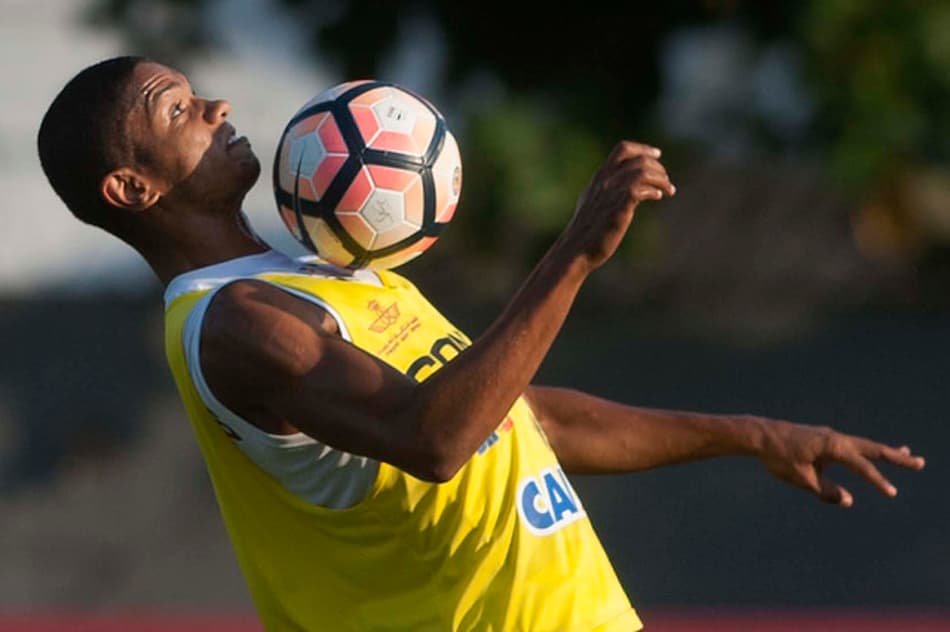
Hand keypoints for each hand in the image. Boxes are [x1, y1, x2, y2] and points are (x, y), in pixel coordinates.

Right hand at [560, 141, 674, 271]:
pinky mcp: (618, 206)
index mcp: (599, 178)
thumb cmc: (585, 231)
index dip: (642, 149)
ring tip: (668, 190)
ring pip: (642, 171)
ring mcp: (611, 192)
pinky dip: (653, 191)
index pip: (622, 150)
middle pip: (638, 159)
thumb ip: (605, 192)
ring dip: (660, 179)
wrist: (576, 249)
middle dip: (657, 167)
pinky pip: (640, 189)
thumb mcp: (592, 203)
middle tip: (666, 181)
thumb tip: (624, 190)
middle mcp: (605, 181)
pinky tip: (658, 197)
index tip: (657, 155)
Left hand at [755, 419, 925, 506]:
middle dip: (896, 457)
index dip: (877, 481)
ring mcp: (830, 437)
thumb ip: (825, 490)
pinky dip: (865, 450)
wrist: (759, 435)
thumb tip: (848, 500)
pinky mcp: (824, 439)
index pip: (861, 465)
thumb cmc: (778, 456)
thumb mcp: (801, 478)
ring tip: (906, 454)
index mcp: (832, 446)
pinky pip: (850, 445)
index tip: (892, 493)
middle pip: (872, 448)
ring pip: (863, 445)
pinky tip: (870, 454)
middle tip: (919, 463)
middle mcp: (835, 438)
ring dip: (885, 451)